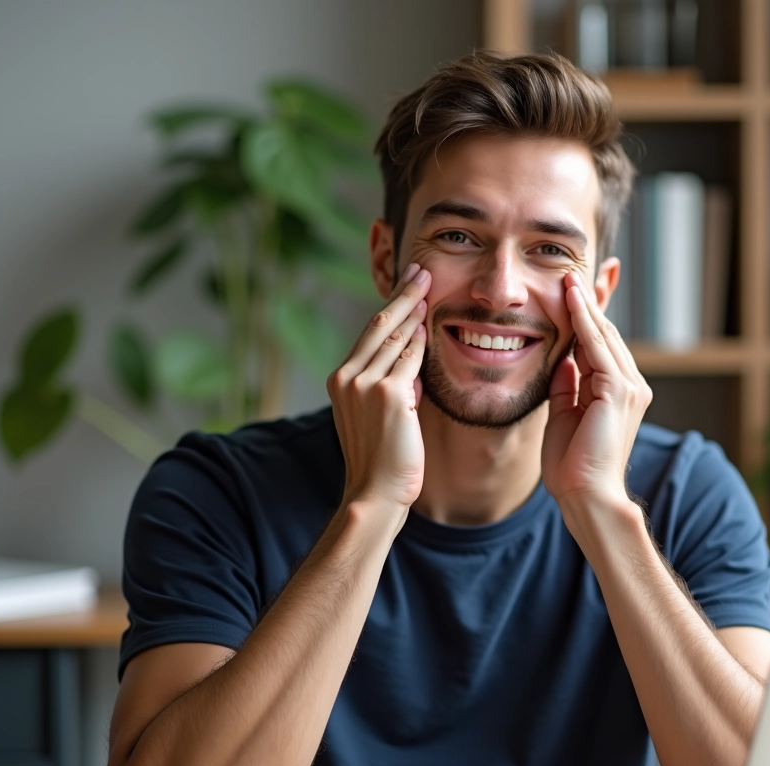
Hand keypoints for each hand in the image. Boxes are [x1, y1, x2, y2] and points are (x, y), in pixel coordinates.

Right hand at [328, 263, 430, 508]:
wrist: (375, 491)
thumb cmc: (381, 457)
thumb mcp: (377, 412)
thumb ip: (389, 380)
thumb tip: (411, 349)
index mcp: (340, 379)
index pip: (368, 333)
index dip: (390, 306)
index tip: (405, 285)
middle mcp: (347, 377)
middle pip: (379, 324)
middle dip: (402, 294)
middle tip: (420, 270)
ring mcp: (365, 384)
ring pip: (395, 338)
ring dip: (414, 311)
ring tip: (428, 289)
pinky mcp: (389, 395)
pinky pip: (410, 360)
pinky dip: (421, 343)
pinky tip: (430, 326)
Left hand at [542, 271, 651, 508]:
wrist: (586, 494)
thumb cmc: (572, 465)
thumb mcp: (564, 414)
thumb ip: (567, 385)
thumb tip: (562, 360)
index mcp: (617, 392)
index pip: (599, 346)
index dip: (583, 319)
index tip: (567, 294)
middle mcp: (630, 386)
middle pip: (605, 335)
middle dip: (587, 305)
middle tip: (568, 274)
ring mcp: (630, 387)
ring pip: (603, 336)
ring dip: (584, 306)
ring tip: (567, 279)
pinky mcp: (621, 390)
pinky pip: (598, 347)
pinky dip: (584, 323)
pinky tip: (571, 301)